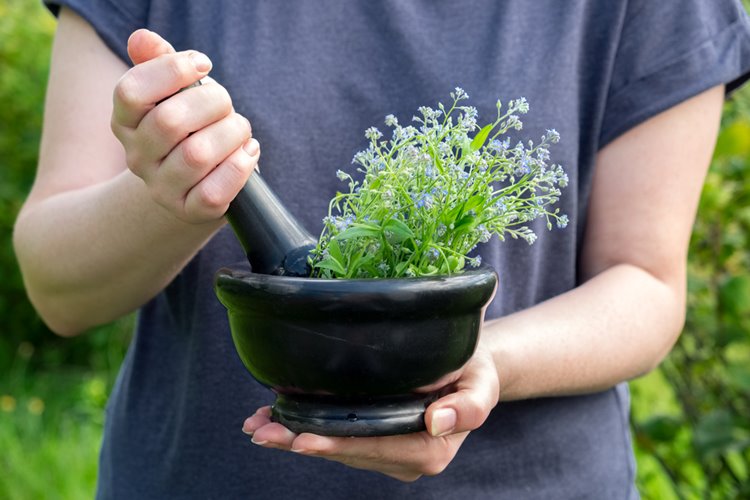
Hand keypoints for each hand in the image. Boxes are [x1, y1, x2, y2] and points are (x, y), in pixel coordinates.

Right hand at [111, 29, 258, 223]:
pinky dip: (239, 167)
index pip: (132, 91)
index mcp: (126, 121)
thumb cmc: (192, 128)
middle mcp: (137, 157)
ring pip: (198, 155)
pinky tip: (247, 153)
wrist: (196, 184)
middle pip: (171, 121)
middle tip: (227, 105)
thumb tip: (143, 39)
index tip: (203, 64)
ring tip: (240, 131)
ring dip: (232, 134)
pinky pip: (214, 192)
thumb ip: (160, 64)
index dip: (172, 71)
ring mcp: (161, 188)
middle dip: (213, 103)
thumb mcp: (175, 94)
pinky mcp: (190, 211)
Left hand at [242, 343, 498, 481]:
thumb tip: (435, 422)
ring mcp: (389, 454)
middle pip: (348, 452)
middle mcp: (406, 459)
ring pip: (337, 448)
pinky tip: (277, 422)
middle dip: (302, 443)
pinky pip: (339, 441)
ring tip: (259, 425)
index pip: (375, 448)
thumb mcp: (482, 383)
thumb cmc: (476, 372)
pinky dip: (307, 432)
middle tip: (261, 431)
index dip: (336, 445)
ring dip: (296, 438)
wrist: (472, 370)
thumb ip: (468, 406)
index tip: (301, 440)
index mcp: (429, 450)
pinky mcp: (377, 442)